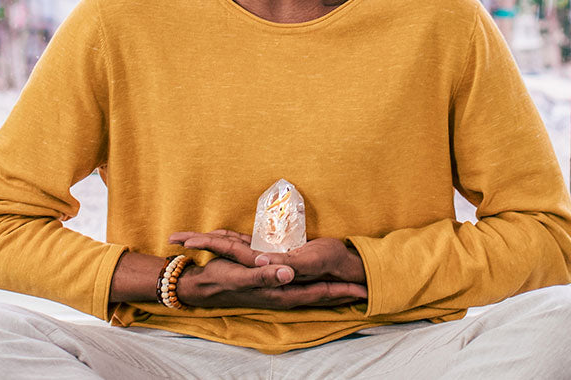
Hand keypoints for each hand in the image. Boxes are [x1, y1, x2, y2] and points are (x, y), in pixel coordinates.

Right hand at [174, 255, 366, 308]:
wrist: (201, 286)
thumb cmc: (222, 279)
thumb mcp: (242, 274)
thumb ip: (265, 275)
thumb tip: (290, 273)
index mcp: (280, 294)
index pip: (318, 294)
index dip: (341, 292)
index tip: (364, 290)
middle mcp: (282, 296)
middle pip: (321, 297)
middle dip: (344, 294)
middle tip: (368, 290)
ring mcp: (278, 294)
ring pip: (313, 294)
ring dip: (333, 292)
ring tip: (352, 289)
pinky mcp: (273, 288)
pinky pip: (302, 290)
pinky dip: (317, 288)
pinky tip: (321, 284)